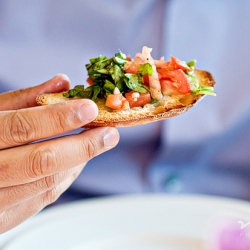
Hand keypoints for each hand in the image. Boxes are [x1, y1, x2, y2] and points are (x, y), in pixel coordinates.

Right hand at [0, 74, 119, 233]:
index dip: (59, 118)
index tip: (91, 109)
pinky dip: (66, 178)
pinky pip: (43, 199)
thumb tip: (61, 83)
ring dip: (78, 162)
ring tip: (97, 144)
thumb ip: (24, 98)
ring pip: (47, 184)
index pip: (23, 127)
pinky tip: (77, 163)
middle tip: (109, 134)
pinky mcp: (3, 219)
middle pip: (42, 162)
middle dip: (82, 146)